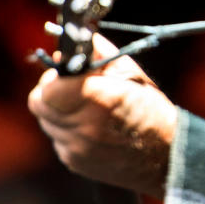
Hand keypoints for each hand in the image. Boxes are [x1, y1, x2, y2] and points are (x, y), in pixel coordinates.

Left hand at [28, 34, 177, 197]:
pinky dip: (68, 129)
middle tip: (73, 87)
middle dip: (51, 90)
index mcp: (100, 100)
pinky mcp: (73, 162)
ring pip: (45, 120)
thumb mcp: (131, 73)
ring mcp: (75, 149)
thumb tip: (74, 41)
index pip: (48, 88)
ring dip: (59, 110)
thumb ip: (99, 53)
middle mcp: (83, 128)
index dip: (54, 77)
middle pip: (38, 103)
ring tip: (87, 108)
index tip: (68, 73)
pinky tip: (92, 128)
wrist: (165, 156)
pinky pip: (57, 138)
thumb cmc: (151, 110)